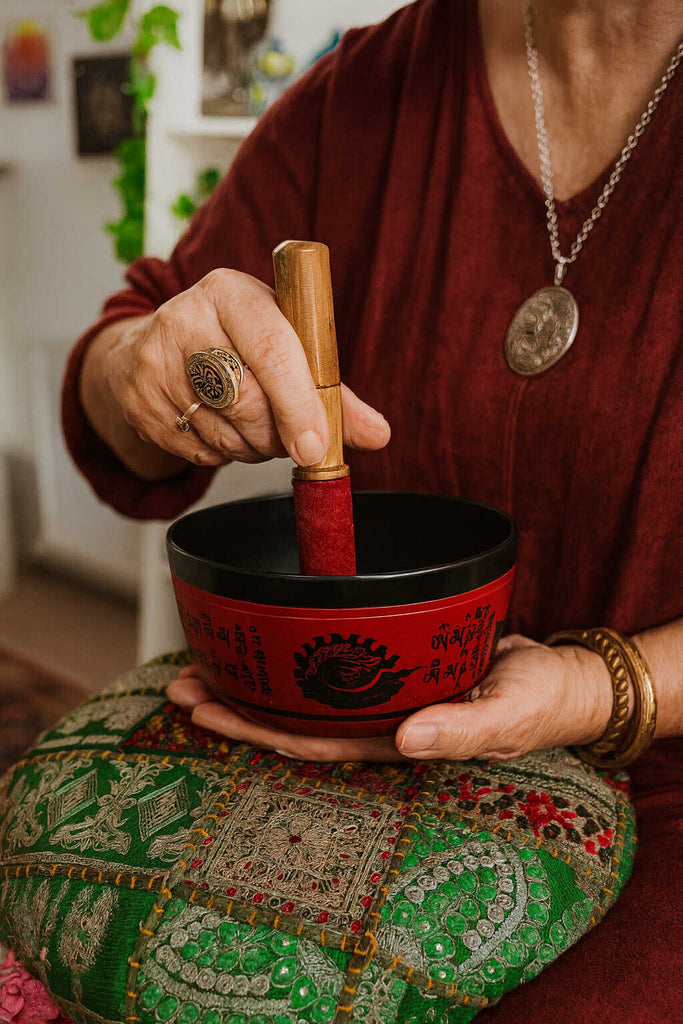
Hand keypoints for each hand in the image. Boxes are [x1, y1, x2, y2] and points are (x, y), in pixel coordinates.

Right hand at [105, 268, 389, 469]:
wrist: (147, 349)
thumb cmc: (234, 342)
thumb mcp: (283, 342)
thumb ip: (333, 391)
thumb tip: (378, 435)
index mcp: (230, 292)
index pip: (272, 350)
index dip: (299, 404)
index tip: (316, 445)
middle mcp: (186, 319)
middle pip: (249, 402)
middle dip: (279, 434)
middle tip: (290, 434)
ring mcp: (155, 364)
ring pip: (227, 434)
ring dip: (255, 447)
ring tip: (254, 423)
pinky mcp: (140, 404)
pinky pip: (201, 453)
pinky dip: (224, 453)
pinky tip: (223, 427)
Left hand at [166, 635, 613, 761]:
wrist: (560, 679)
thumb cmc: (540, 703)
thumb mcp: (507, 717)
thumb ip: (462, 730)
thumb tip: (407, 742)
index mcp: (396, 740)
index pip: (311, 742)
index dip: (257, 731)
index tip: (210, 710)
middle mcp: (378, 721)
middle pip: (291, 721)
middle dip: (234, 708)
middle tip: (179, 685)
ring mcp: (382, 695)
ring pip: (303, 695)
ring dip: (252, 682)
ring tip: (199, 662)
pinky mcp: (392, 665)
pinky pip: (332, 666)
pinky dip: (293, 655)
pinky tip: (265, 639)